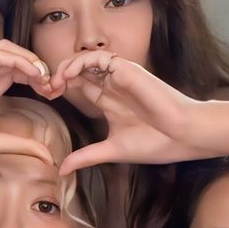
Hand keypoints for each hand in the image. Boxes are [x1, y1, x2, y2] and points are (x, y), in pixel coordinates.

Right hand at [0, 41, 53, 162]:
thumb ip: (22, 145)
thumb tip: (48, 156)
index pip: (18, 72)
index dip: (38, 78)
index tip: (51, 94)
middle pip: (16, 57)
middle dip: (38, 67)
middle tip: (52, 85)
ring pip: (8, 49)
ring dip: (30, 58)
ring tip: (42, 76)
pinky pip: (0, 54)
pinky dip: (20, 59)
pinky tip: (33, 74)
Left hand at [49, 54, 204, 170]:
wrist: (183, 135)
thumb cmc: (155, 144)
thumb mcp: (112, 150)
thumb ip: (86, 156)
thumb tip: (62, 170)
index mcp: (110, 103)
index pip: (79, 87)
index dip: (61, 89)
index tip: (46, 98)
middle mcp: (113, 87)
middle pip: (79, 72)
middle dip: (59, 77)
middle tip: (45, 88)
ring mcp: (119, 77)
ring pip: (86, 61)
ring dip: (66, 67)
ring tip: (55, 82)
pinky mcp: (126, 69)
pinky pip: (99, 57)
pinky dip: (80, 62)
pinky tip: (69, 75)